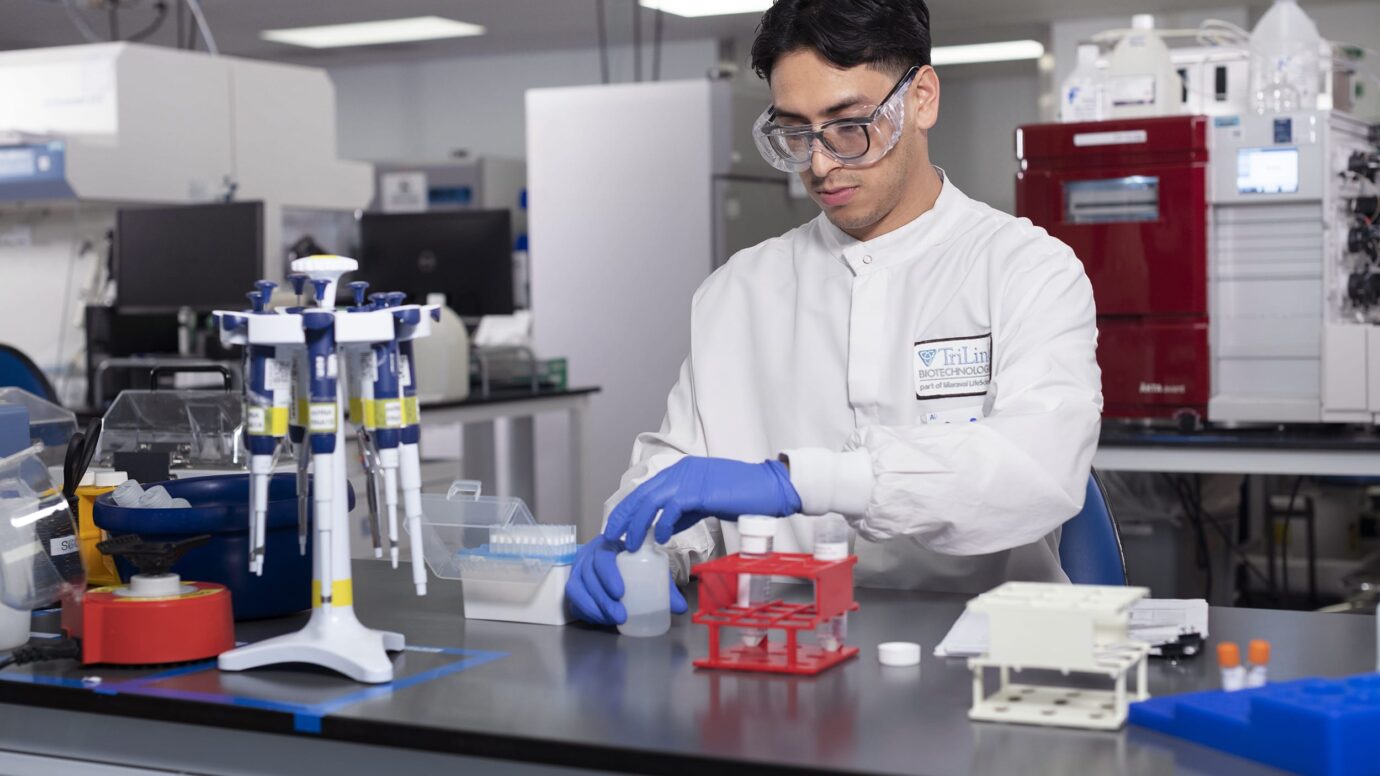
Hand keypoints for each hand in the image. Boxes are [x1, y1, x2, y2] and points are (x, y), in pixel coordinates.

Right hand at [565, 536, 687, 625]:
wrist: (610, 561)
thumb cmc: (631, 563)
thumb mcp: (646, 567)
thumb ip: (663, 586)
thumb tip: (680, 608)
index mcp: (607, 546)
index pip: (602, 557)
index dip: (609, 575)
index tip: (621, 592)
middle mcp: (588, 557)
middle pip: (588, 576)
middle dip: (603, 598)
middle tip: (620, 615)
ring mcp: (576, 571)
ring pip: (576, 589)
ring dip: (594, 607)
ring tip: (612, 620)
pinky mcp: (573, 586)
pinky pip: (572, 600)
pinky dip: (586, 611)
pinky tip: (600, 619)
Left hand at [603, 457, 800, 550]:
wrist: (769, 488)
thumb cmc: (742, 496)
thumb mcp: (706, 503)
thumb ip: (685, 512)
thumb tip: (664, 528)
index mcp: (681, 471)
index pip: (645, 490)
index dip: (627, 508)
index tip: (615, 527)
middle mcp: (681, 471)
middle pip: (641, 494)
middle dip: (623, 517)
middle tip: (611, 536)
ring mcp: (690, 478)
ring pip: (651, 501)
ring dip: (638, 524)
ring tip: (631, 543)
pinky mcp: (700, 490)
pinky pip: (673, 508)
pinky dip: (664, 524)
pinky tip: (662, 538)